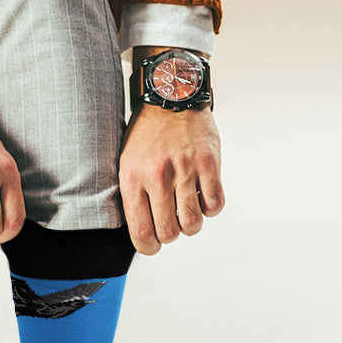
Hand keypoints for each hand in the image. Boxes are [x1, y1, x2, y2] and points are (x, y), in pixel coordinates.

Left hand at [119, 103, 223, 254]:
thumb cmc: (145, 133)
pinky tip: (202, 196)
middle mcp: (158, 175)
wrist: (170, 95)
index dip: (149, 247)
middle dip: (171, 235)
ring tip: (186, 211)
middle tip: (171, 223)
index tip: (152, 245)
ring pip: (194, 222)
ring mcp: (185, 169)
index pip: (141, 232)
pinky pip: (215, 203)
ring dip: (191, 224)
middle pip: (169, 232)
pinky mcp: (209, 162)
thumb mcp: (125, 162)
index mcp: (132, 177)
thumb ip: (132, 195)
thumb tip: (140, 231)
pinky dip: (210, 207)